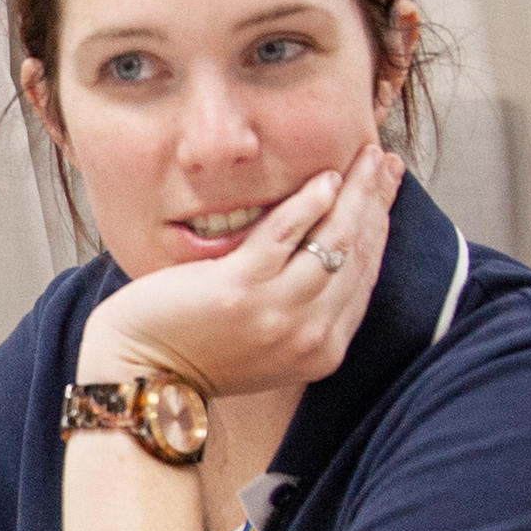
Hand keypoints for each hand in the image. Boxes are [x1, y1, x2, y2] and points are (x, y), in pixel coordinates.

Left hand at [78, 149, 401, 398]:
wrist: (143, 374)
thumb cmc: (197, 349)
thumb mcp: (268, 339)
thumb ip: (302, 307)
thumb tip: (329, 247)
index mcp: (322, 350)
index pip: (364, 275)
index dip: (380, 226)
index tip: (386, 188)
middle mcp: (310, 336)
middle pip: (358, 253)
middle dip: (376, 200)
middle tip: (382, 159)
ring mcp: (277, 314)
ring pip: (334, 240)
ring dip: (355, 192)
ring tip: (364, 156)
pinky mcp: (240, 290)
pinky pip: (286, 234)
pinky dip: (309, 202)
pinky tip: (324, 178)